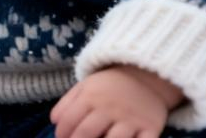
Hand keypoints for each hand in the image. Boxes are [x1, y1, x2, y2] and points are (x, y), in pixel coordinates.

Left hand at [50, 64, 185, 137]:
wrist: (146, 74)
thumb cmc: (110, 86)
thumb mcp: (86, 86)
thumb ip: (67, 103)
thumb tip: (54, 122)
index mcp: (92, 96)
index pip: (68, 121)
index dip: (62, 134)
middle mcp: (110, 108)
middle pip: (86, 134)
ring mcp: (131, 119)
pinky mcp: (150, 128)